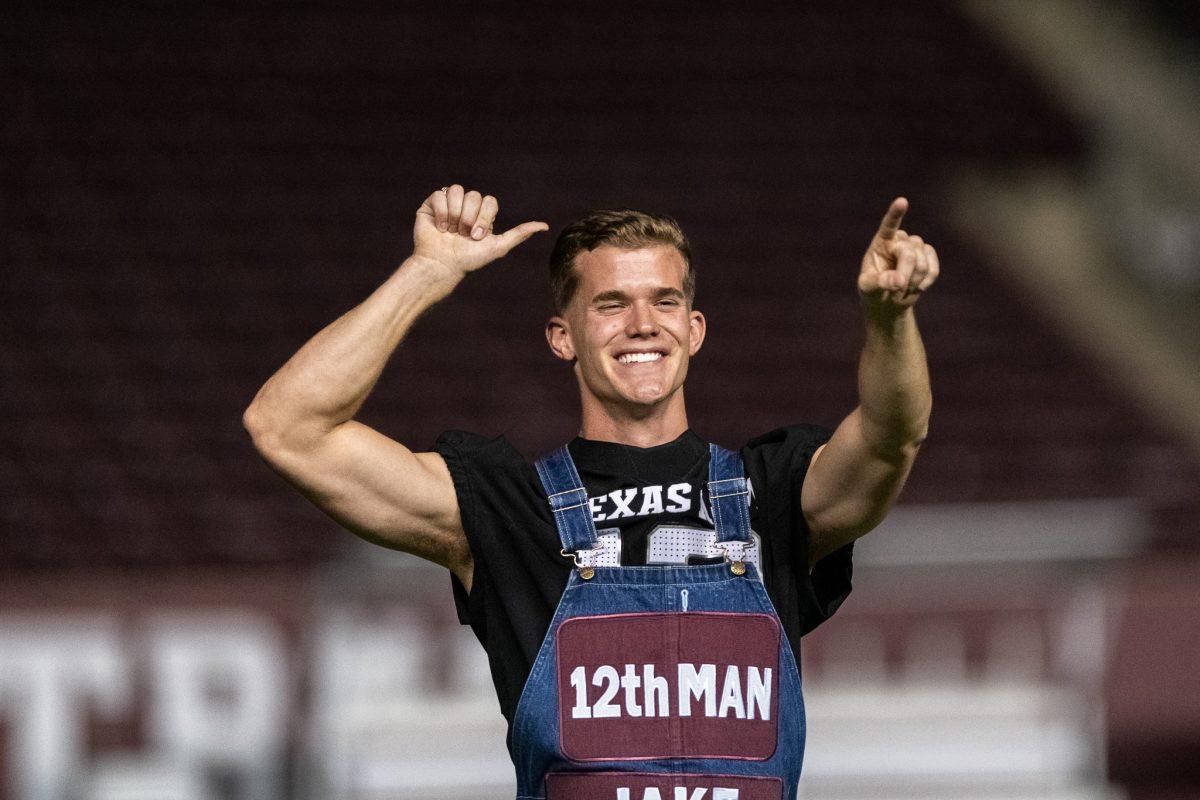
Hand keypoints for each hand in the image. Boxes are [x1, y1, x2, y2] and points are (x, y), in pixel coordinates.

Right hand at [413, 185, 547, 276]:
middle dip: (469, 218)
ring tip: (450, 231)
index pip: (489, 200)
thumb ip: (520, 234)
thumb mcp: (499, 247)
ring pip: (457, 190)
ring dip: (455, 214)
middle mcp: (466, 206)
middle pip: (474, 195)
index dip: (483, 217)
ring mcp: (449, 204)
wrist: (443, 266)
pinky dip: (441, 212)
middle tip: (462, 235)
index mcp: (482, 214)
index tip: (476, 237)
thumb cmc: (470, 259)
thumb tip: (545, 226)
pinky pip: (439, 194)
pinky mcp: (431, 204)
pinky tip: (439, 227)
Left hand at [857, 197, 938, 311]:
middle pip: (910, 253)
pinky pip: (933, 270)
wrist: (888, 299)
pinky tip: (914, 287)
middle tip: (897, 287)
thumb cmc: (873, 290)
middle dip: (905, 274)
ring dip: (912, 281)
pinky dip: (923, 284)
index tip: (902, 202)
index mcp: (882, 241)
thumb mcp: (867, 288)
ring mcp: (916, 248)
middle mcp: (900, 240)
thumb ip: (878, 282)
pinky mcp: (929, 258)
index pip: (889, 225)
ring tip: (900, 288)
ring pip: (922, 263)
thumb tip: (897, 281)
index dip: (896, 213)